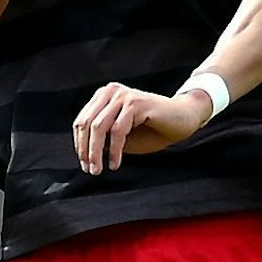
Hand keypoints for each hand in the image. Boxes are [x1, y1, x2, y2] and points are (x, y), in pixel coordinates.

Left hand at [71, 82, 212, 174]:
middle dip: (86, 150)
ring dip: (96, 152)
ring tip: (98, 170)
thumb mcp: (121, 135)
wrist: (182, 120)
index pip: (81, 121)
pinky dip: (114, 150)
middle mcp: (111, 92)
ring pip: (99, 127)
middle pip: (87, 123)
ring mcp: (123, 96)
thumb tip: (85, 154)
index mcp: (104, 96)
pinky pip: (117, 130)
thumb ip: (104, 139)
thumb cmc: (151, 129)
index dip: (80, 144)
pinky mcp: (136, 103)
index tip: (84, 164)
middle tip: (90, 170)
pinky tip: (115, 164)